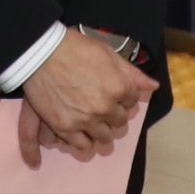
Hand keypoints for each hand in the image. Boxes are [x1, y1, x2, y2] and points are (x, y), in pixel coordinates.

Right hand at [21, 29, 153, 160]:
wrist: (41, 53)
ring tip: (91, 120)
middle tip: (101, 106)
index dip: (123, 97)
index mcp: (120, 87)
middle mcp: (106, 107)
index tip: (113, 92)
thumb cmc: (75, 48)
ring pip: (104, 136)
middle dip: (113, 114)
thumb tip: (153, 86)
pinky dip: (85, 141)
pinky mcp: (66, 128)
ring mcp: (86, 120)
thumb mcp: (108, 54)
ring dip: (101, 130)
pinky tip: (81, 132)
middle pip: (119, 121)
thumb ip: (131, 73)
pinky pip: (83, 145)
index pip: (132, 101)